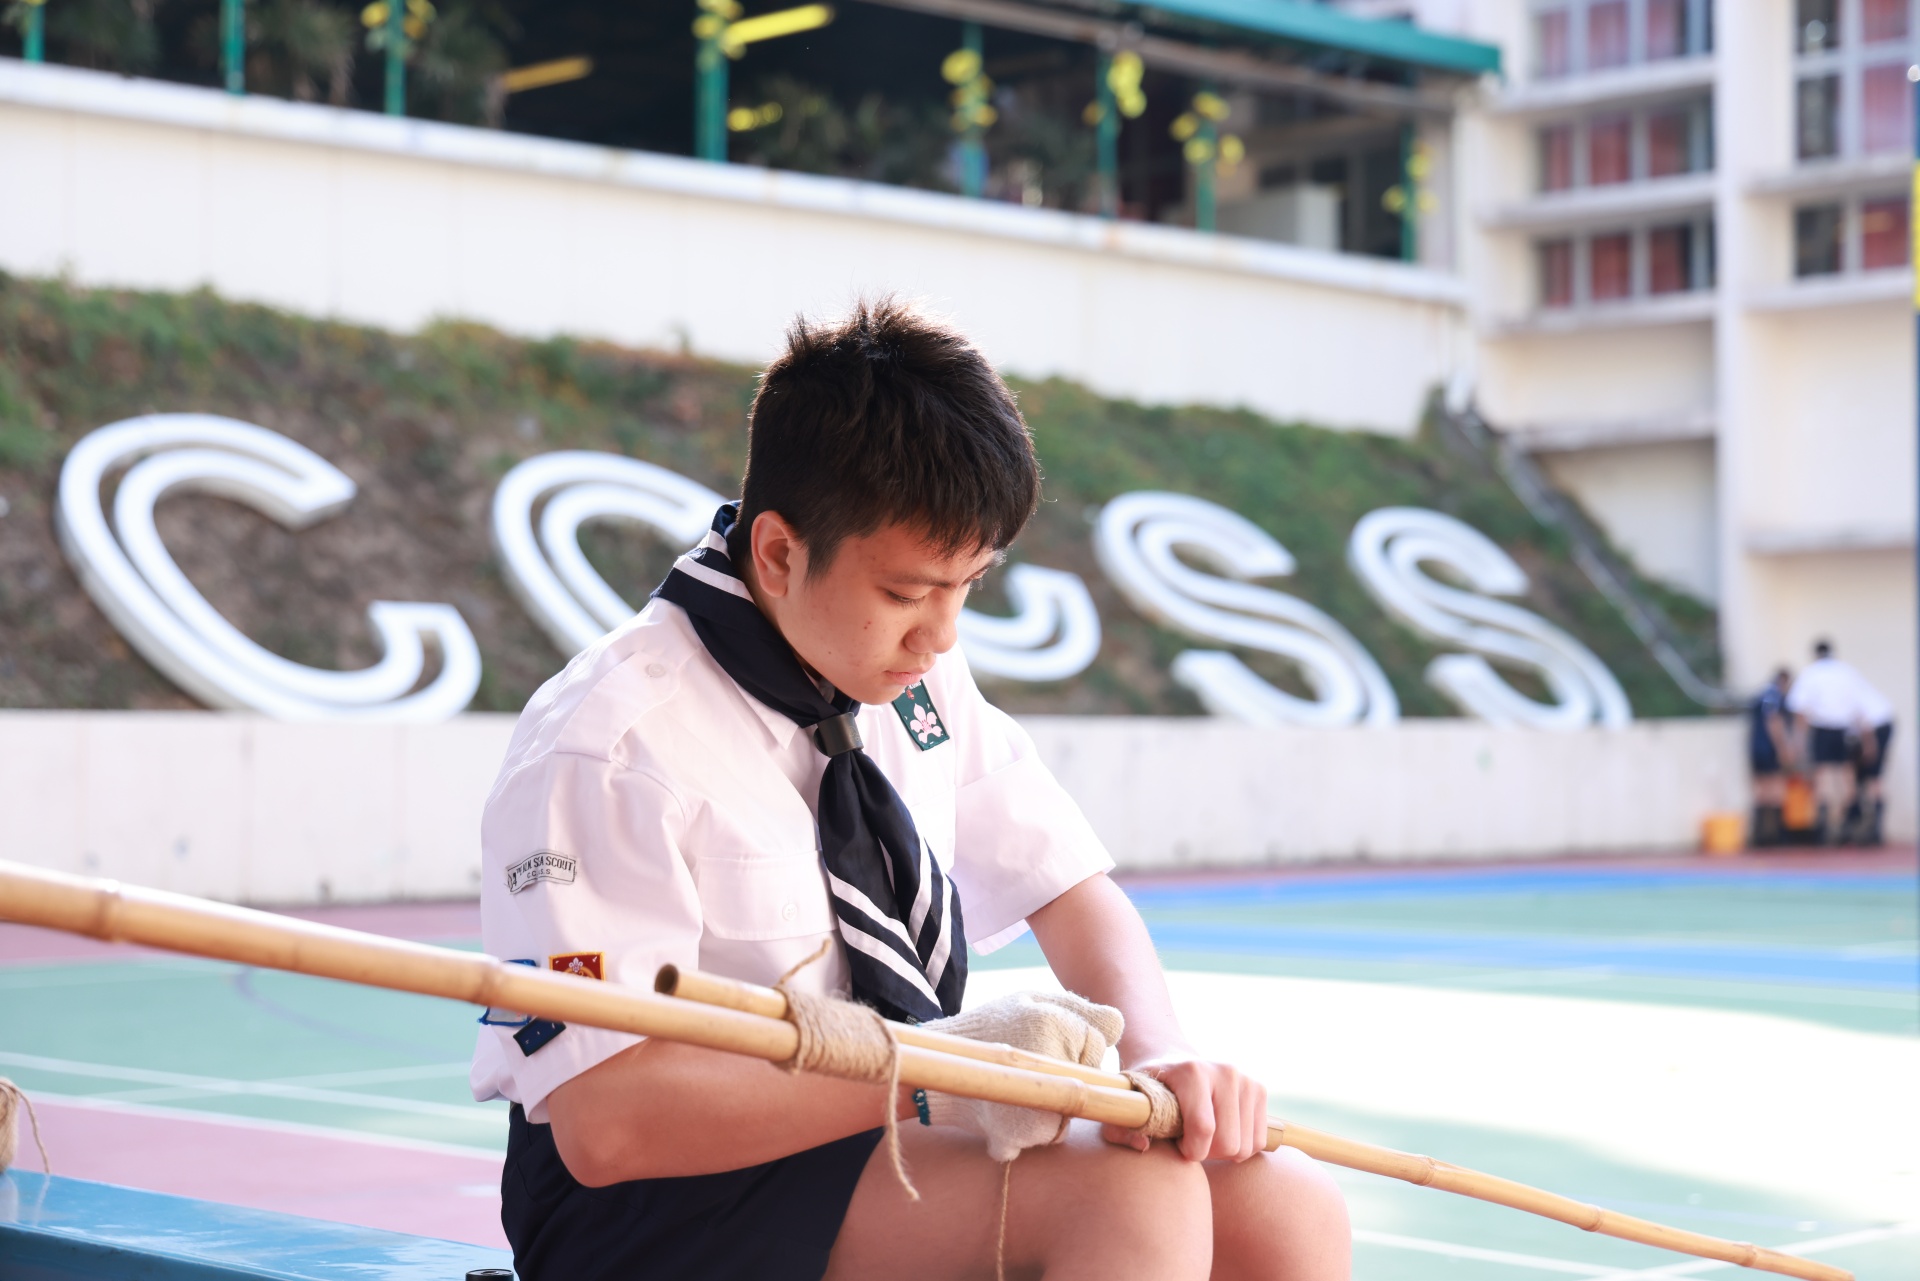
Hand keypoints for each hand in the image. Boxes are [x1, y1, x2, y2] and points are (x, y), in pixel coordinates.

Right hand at [920, 990, 1126, 1161]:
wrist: (937, 1063)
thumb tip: (1119, 1029)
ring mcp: (1029, 1109)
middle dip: (1069, 1077)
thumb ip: (1082, 1010)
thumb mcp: (1033, 999)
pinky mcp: (1013, 1138)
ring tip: (1019, 1086)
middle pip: (1089, 1083)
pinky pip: (1046, 1137)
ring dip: (1054, 1105)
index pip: (1098, 1045)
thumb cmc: (992, 1026)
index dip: (1078, 1045)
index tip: (1047, 1043)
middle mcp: (1044, 1067)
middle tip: (1033, 1065)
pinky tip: (1010, 1109)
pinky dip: (1033, 1128)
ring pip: (1071, 1114)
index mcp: (1050, 1025)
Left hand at [1103, 1053, 1267, 1162]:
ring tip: (1203, 1136)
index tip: (1178, 1146)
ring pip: (1246, 1146)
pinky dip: (1240, 1145)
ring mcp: (1245, 1079)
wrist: (1172, 1059)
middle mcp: (1224, 1071)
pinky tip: (1220, 1131)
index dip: (1191, 1151)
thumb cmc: (1148, 1090)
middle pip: (1228, 1142)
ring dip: (1223, 1151)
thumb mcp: (1128, 1105)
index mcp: (1191, 1071)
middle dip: (1207, 1153)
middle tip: (1189, 1142)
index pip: (1204, 1128)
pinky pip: (1257, 1140)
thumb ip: (1120, 1129)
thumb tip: (1143, 1144)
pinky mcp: (1259, 1089)